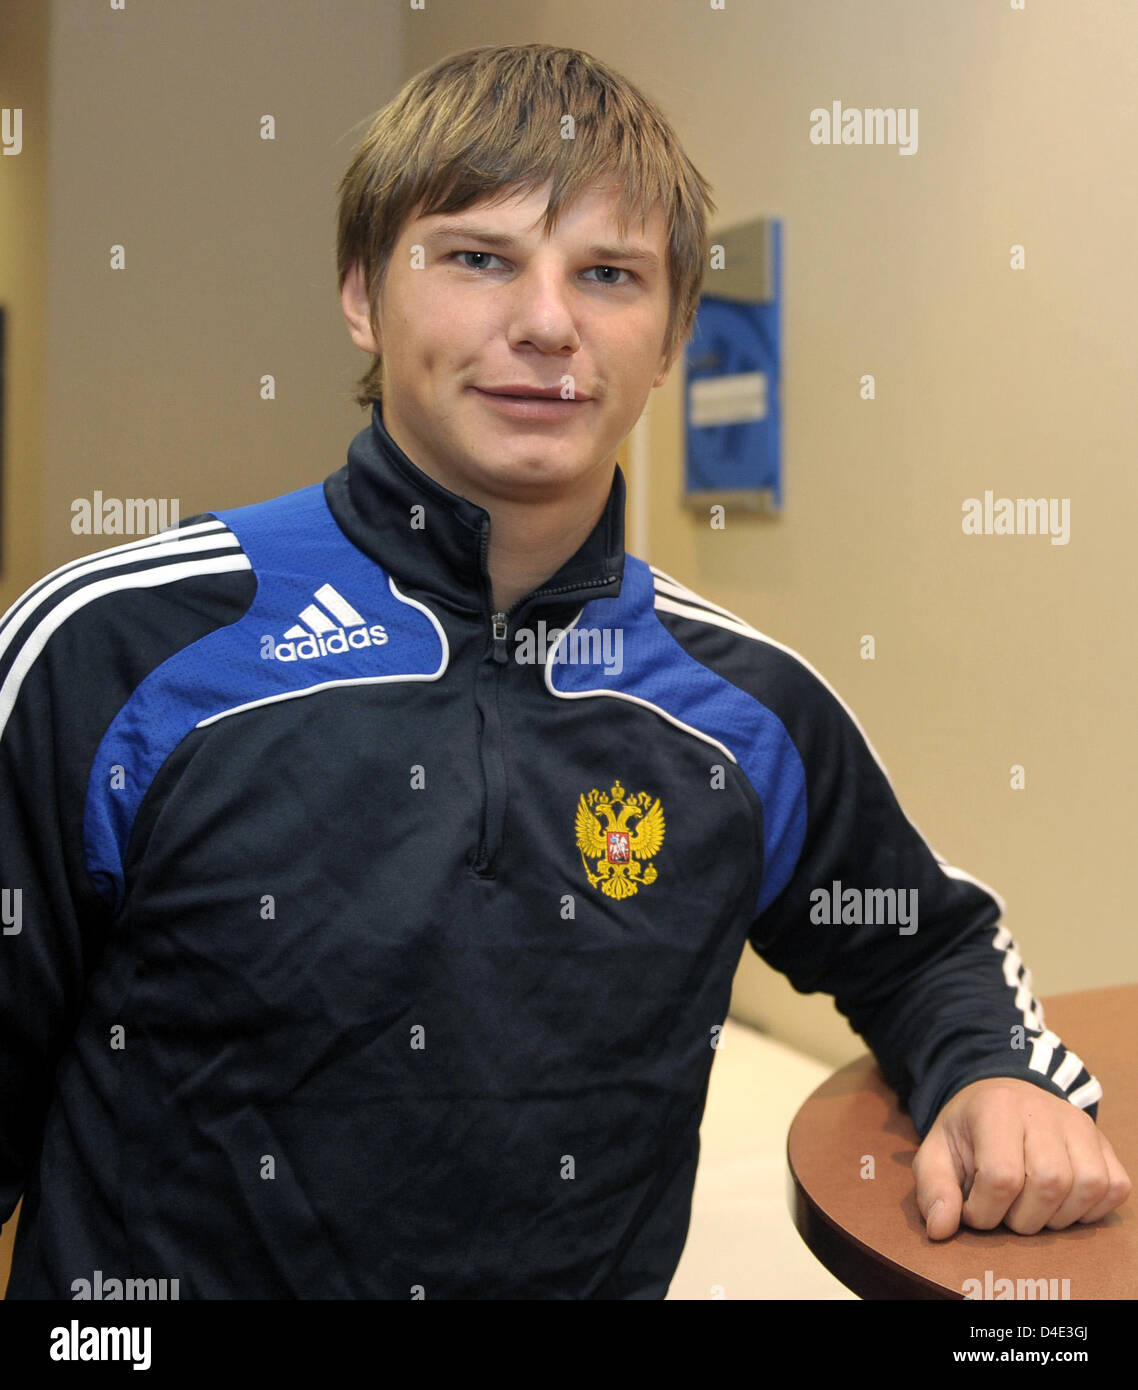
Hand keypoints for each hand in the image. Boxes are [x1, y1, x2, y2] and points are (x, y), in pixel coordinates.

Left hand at [912, 1076, 1130, 1238]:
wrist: (1001, 1096)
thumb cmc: (968, 1132)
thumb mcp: (937, 1152)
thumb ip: (933, 1188)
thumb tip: (940, 1228)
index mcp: (996, 1107)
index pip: (1002, 1177)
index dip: (985, 1211)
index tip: (973, 1209)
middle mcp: (1043, 1110)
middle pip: (1049, 1184)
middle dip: (1022, 1217)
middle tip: (1004, 1210)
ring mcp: (1079, 1124)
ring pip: (1087, 1187)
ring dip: (1057, 1216)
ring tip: (1030, 1207)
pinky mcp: (1103, 1142)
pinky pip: (1114, 1187)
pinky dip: (1089, 1209)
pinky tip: (1061, 1204)